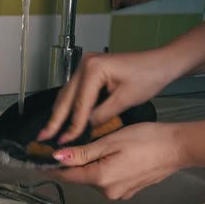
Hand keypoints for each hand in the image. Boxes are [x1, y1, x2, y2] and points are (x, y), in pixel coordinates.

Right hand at [38, 50, 178, 144]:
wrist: (161, 62)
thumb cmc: (148, 77)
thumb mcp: (125, 100)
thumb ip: (101, 115)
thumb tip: (85, 128)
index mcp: (94, 69)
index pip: (79, 104)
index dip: (72, 125)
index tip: (64, 141)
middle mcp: (85, 64)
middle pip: (66, 97)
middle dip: (55, 119)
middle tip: (43, 137)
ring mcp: (85, 65)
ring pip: (67, 94)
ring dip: (59, 113)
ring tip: (49, 132)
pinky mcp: (89, 70)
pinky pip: (74, 91)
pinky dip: (69, 106)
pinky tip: (63, 119)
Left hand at [44, 122, 185, 199]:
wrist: (178, 147)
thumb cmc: (148, 140)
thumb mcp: (110, 141)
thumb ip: (82, 152)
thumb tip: (58, 157)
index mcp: (101, 179)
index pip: (67, 176)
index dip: (52, 167)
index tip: (39, 160)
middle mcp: (109, 191)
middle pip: (80, 177)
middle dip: (73, 162)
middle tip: (69, 143)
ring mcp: (120, 192)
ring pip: (94, 177)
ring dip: (90, 164)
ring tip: (97, 144)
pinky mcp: (129, 189)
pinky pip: (108, 179)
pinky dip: (105, 167)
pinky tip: (113, 153)